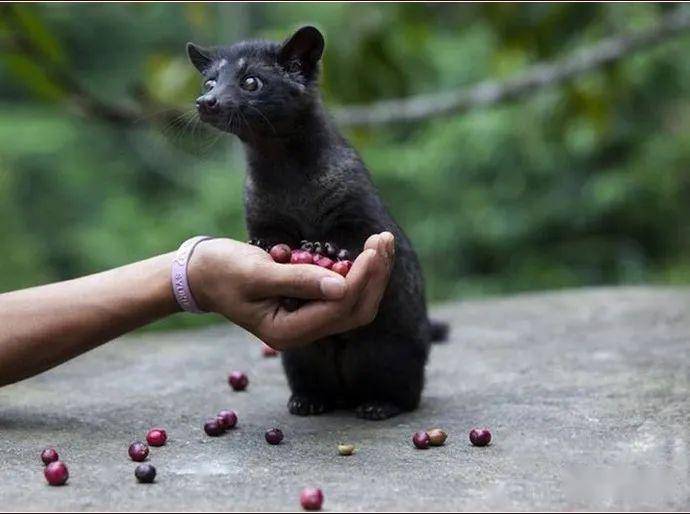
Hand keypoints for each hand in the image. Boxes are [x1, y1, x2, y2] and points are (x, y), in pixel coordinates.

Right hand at [188, 233, 394, 349]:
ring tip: (382, 241)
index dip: (360, 279)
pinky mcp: (309, 305)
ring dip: (372, 273)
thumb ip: (299, 281)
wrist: (203, 273)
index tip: (372, 249)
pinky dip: (358, 272)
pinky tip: (366, 251)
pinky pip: (344, 294)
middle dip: (375, 276)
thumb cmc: (223, 271)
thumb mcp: (257, 274)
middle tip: (383, 240)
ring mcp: (308, 319)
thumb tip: (341, 287)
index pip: (338, 309)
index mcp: (288, 332)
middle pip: (355, 311)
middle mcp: (303, 331)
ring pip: (354, 303)